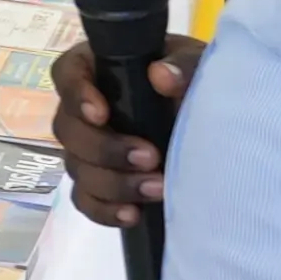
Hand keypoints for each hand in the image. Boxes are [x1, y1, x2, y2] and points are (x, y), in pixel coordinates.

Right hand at [49, 34, 202, 225]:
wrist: (214, 126)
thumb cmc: (196, 86)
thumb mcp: (199, 67)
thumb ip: (184, 65)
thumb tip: (161, 75)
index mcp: (99, 70)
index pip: (66, 74)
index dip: (76, 95)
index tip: (102, 113)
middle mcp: (83, 110)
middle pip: (67, 129)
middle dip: (105, 148)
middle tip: (150, 156)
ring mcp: (86, 150)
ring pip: (76, 169)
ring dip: (113, 183)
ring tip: (158, 188)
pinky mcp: (97, 184)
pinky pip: (85, 201)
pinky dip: (105, 210)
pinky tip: (133, 214)